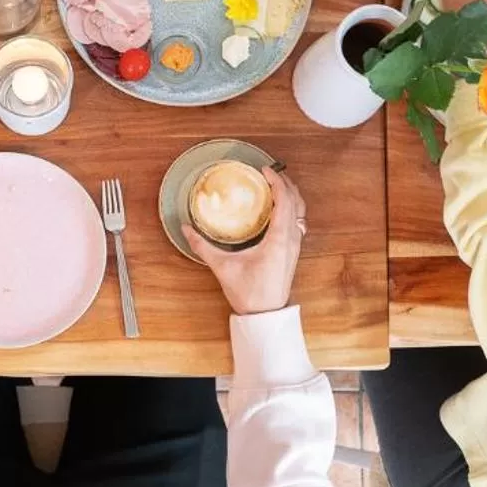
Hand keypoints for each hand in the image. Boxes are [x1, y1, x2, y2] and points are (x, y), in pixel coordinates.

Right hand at [184, 168, 305, 314]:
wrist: (266, 316)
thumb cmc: (249, 294)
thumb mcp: (223, 267)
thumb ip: (203, 247)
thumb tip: (186, 230)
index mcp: (278, 239)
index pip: (284, 201)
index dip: (276, 181)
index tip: (263, 170)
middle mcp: (291, 239)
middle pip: (296, 202)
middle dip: (285, 183)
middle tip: (269, 172)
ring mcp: (295, 246)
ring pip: (300, 212)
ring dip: (290, 195)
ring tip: (275, 185)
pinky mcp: (292, 252)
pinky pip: (297, 222)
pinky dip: (291, 208)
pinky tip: (277, 209)